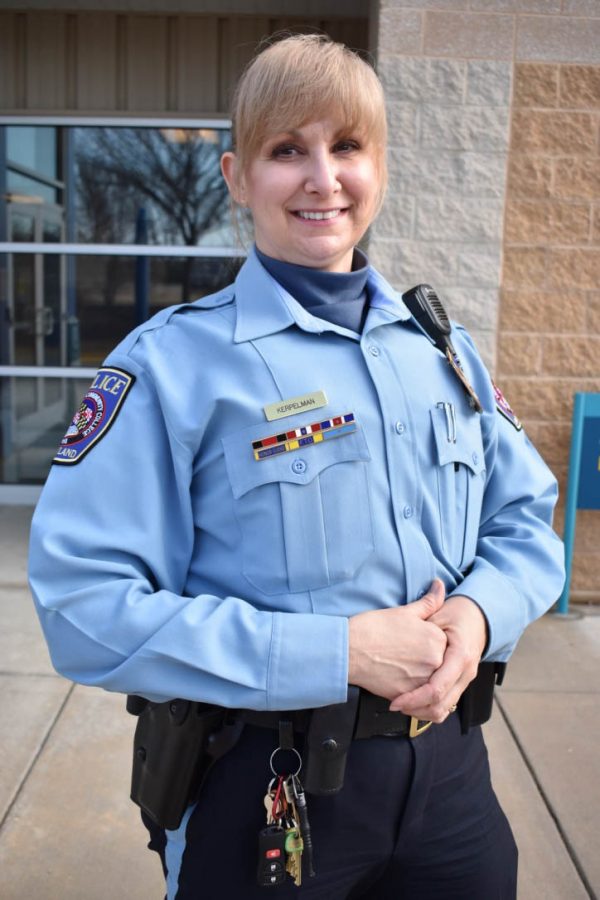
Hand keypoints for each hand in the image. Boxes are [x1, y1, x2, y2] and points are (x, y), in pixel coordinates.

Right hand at [348, 579, 447, 700]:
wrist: (348, 649)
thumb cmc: (373, 628)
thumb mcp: (404, 611)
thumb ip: (428, 601)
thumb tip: (440, 585)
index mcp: (437, 639)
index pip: (444, 643)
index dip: (429, 642)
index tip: (414, 641)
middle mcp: (434, 661)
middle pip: (439, 663)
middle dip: (426, 661)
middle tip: (405, 654)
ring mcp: (422, 680)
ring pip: (430, 682)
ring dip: (420, 677)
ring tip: (400, 667)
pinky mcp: (408, 696)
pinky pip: (418, 697)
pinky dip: (411, 692)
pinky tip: (396, 679)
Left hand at [389, 594, 487, 721]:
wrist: (479, 618)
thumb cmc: (458, 614)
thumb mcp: (440, 613)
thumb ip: (423, 620)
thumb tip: (405, 615)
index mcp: (461, 656)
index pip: (437, 688)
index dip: (414, 699)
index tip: (395, 701)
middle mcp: (466, 672)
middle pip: (441, 705)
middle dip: (415, 710)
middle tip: (394, 705)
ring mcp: (466, 680)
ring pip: (445, 710)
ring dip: (422, 712)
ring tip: (402, 705)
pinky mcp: (461, 683)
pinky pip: (447, 705)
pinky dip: (430, 708)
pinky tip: (414, 702)